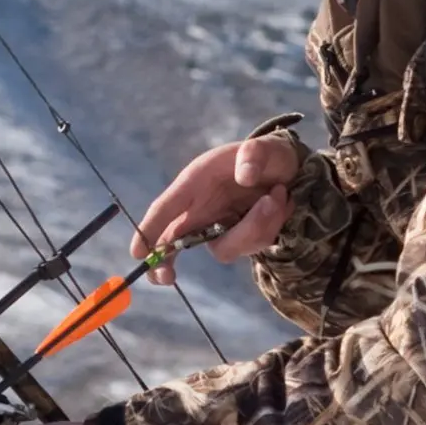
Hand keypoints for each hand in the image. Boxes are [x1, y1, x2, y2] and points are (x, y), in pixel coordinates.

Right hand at [134, 133, 299, 283]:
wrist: (288, 170)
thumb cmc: (266, 156)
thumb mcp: (264, 147)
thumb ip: (254, 154)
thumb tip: (246, 176)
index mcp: (196, 182)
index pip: (166, 209)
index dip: (148, 230)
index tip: (137, 253)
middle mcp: (203, 209)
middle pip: (173, 243)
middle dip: (165, 262)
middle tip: (167, 276)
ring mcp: (220, 227)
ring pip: (226, 247)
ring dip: (256, 226)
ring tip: (277, 194)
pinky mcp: (240, 239)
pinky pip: (252, 245)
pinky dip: (271, 225)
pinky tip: (281, 202)